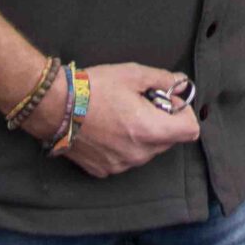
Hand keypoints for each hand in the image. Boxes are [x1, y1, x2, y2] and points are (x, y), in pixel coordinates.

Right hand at [29, 62, 201, 177]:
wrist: (53, 107)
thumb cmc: (94, 87)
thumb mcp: (132, 74)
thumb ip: (162, 79)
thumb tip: (181, 83)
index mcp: (149, 130)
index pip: (190, 131)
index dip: (183, 112)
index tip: (167, 100)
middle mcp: (138, 154)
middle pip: (169, 141)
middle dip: (162, 122)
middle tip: (141, 103)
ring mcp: (120, 166)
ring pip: (148, 151)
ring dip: (143, 135)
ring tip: (120, 115)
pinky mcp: (103, 171)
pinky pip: (126, 159)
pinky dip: (124, 146)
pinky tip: (106, 129)